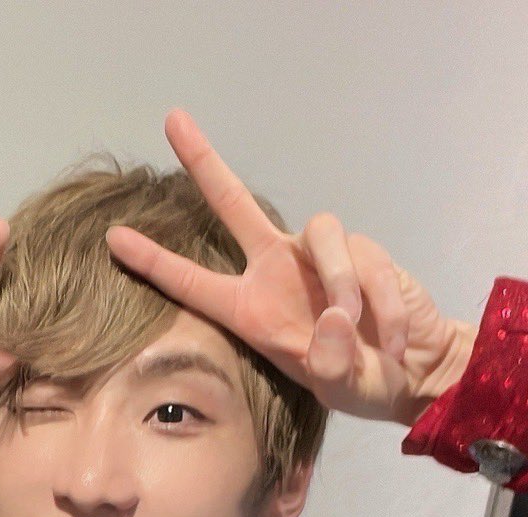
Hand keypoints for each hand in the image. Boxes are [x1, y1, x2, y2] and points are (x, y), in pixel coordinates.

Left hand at [104, 109, 472, 424]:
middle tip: (172, 119)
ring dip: (343, 282)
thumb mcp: (343, 386)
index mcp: (250, 310)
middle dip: (203, 160)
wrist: (414, 368)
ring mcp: (315, 255)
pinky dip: (383, 299)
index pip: (193, 281)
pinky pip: (366, 260)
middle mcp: (275, 270)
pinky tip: (395, 334)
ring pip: (322, 234)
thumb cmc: (361, 380)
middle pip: (233, 202)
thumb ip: (332, 363)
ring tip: (357, 328)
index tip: (113, 237)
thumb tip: (335, 317)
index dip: (154, 260)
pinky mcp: (361, 247)